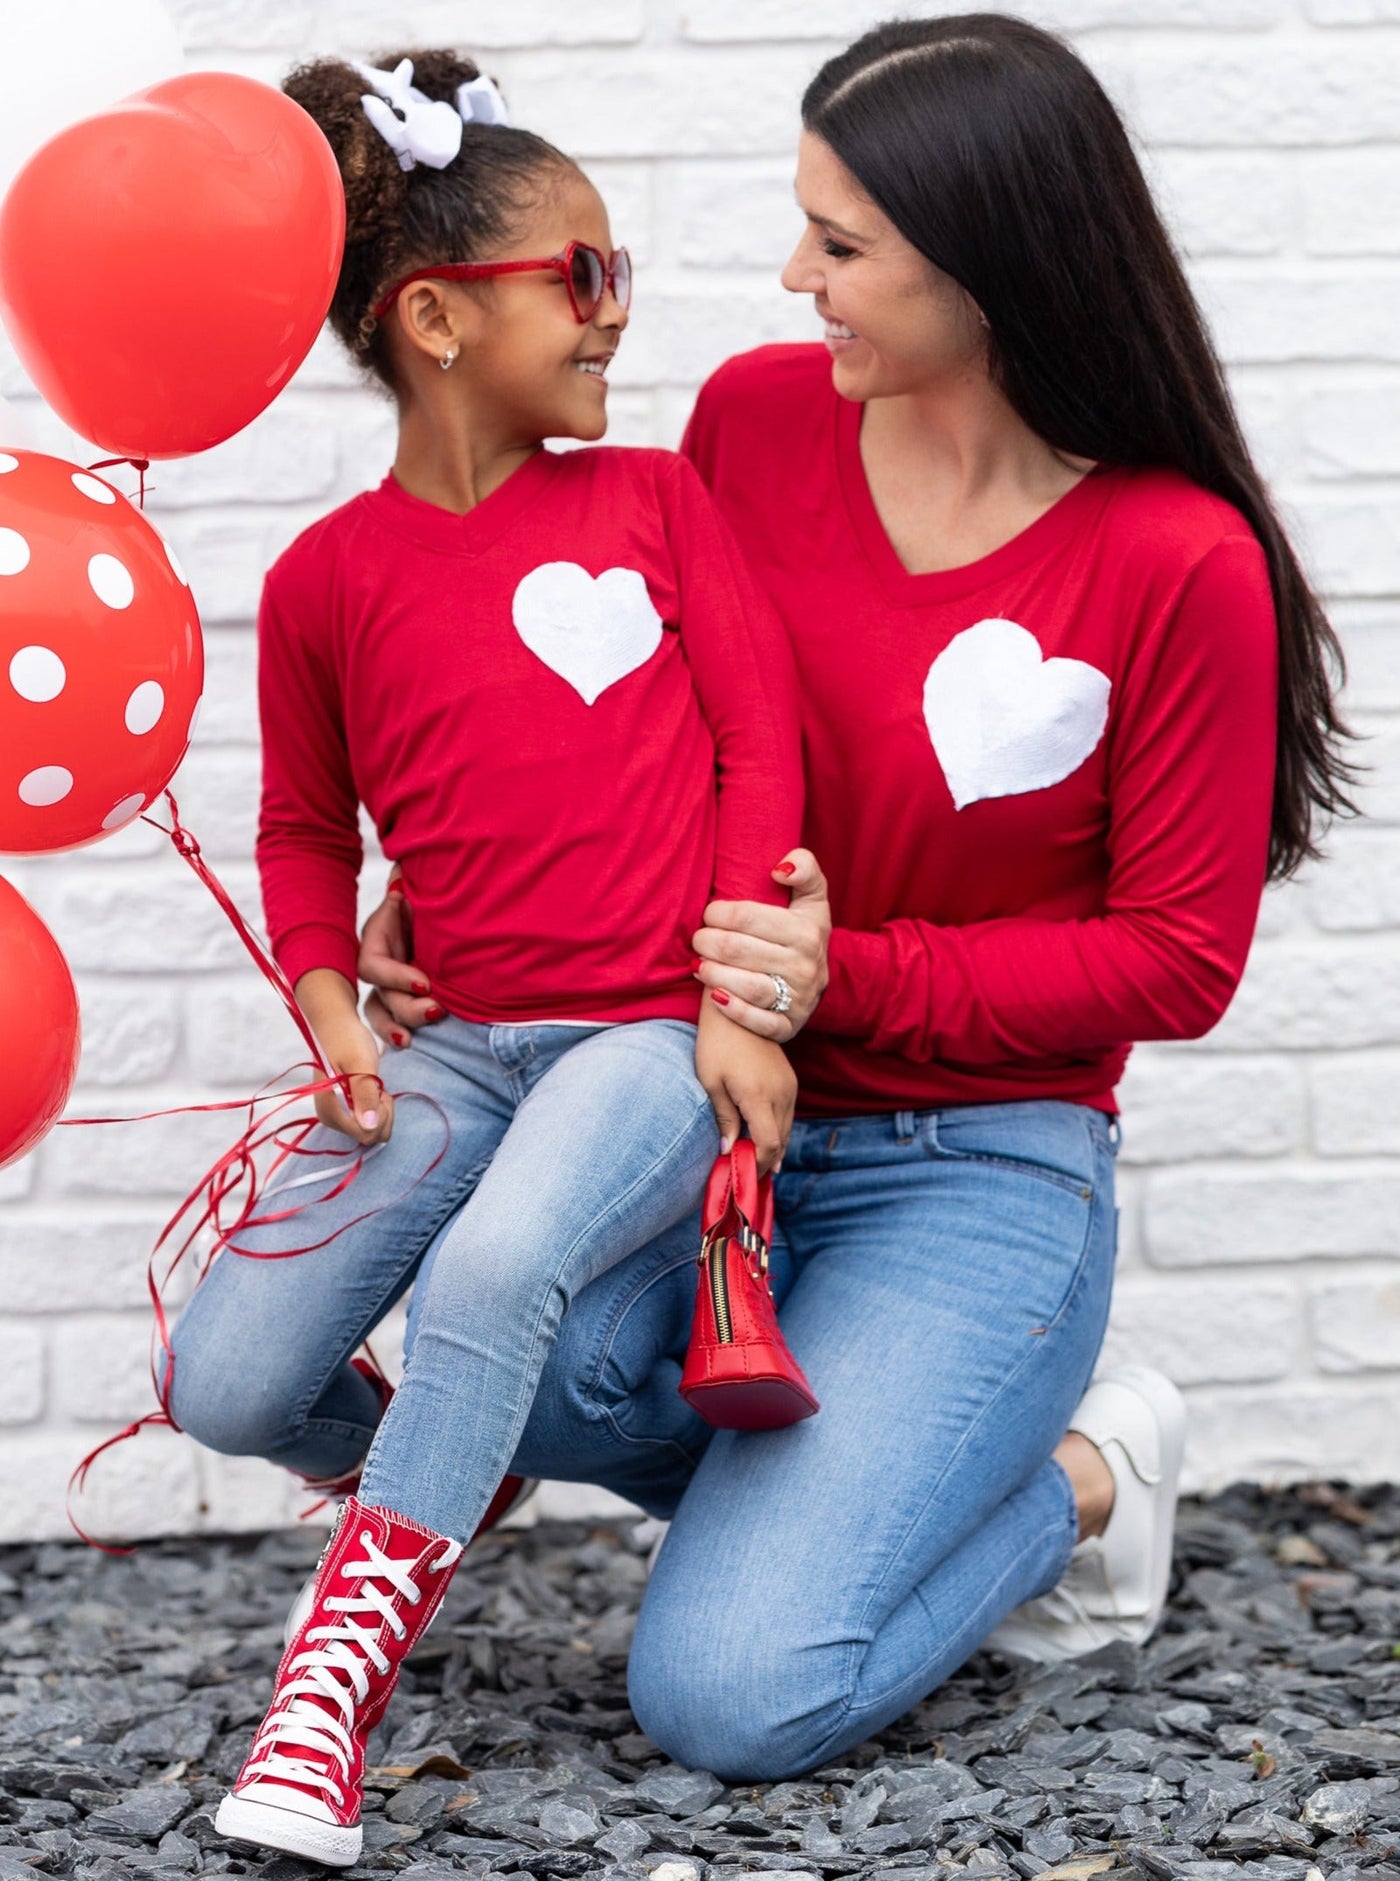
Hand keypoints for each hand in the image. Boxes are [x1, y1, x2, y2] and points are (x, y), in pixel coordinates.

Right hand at [295, 968, 395, 1146]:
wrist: (338, 1026)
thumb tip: (369, 1127)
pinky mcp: (345, 1111)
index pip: (366, 1133)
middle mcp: (331, 1118)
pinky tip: (372, 1089)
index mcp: (330, 1110)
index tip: (379, 1090)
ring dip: (381, 1110)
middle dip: (382, 1113)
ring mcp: (338, 1116)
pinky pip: (370, 1122)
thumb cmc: (348, 1040)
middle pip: (370, 1136)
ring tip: (374, 1085)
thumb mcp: (361, 1064)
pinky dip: (378, 1108)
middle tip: (377, 1085)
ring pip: (372, 1130)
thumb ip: (364, 1095)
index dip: (380, 1115)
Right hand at [358, 870, 442, 1046]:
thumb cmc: (436, 891)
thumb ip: (408, 886)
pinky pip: (394, 1021)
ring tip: (415, 1036)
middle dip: (407, 1007)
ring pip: (383, 1013)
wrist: (453, 901)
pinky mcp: (406, 997)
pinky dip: (398, 1033)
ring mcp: (391, 984)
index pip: (373, 964)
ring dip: (398, 1026)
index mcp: (380, 937)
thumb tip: (400, 879)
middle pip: (381, 996)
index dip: (395, 976)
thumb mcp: (422, 887)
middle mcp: (382, 963)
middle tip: (439, 1009)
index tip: (426, 982)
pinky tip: (410, 1042)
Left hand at [693, 848, 830, 1040]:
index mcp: (809, 931)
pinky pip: (758, 1022)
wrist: (812, 982)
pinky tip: (715, 997)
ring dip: (712, 973)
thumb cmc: (801, 931)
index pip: (747, 917)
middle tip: (698, 939)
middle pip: (738, 950)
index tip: (709, 913)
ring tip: (699, 965)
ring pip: (746, 986)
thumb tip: (780, 869)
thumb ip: (805, 868)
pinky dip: (733, 1010)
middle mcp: (807, 967)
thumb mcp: (811, 898)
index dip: (718, 913)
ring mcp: (799, 1000)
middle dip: (707, 942)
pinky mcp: (788, 1027)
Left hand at [695, 997, 795, 1175]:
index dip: (755, 1164)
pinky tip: (760, 1140)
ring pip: (787, 1130)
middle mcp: (781, 1093)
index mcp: (759, 1096)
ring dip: (772, 1148)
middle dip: (763, 1162)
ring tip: (751, 1164)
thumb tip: (728, 1151)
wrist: (738, 1009)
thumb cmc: (716, 1044)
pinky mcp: (791, 1081)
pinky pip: (788, 1115)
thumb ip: (724, 1119)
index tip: (738, 1175)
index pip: (768, 1144)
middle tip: (743, 1177)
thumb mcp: (711, 1083)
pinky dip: (777, 1131)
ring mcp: (790, 1087)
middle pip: (781, 1141)